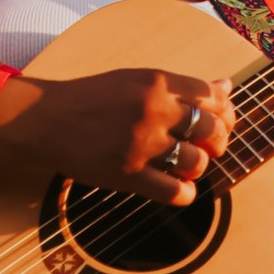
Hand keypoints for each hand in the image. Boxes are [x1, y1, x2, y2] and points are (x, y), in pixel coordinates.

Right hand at [0, 69, 235, 205]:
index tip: (220, 122)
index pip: (214, 97)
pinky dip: (184, 194)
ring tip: (186, 167)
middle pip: (213, 129)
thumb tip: (226, 86)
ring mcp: (141, 143)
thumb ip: (181, 85)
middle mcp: (153, 110)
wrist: (46, 119)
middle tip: (208, 148)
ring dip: (199, 168)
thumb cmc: (93, 98)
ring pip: (198, 161)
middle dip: (218, 142)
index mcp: (157, 82)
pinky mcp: (127, 174)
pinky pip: (175, 191)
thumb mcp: (137, 79)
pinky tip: (177, 189)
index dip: (225, 113)